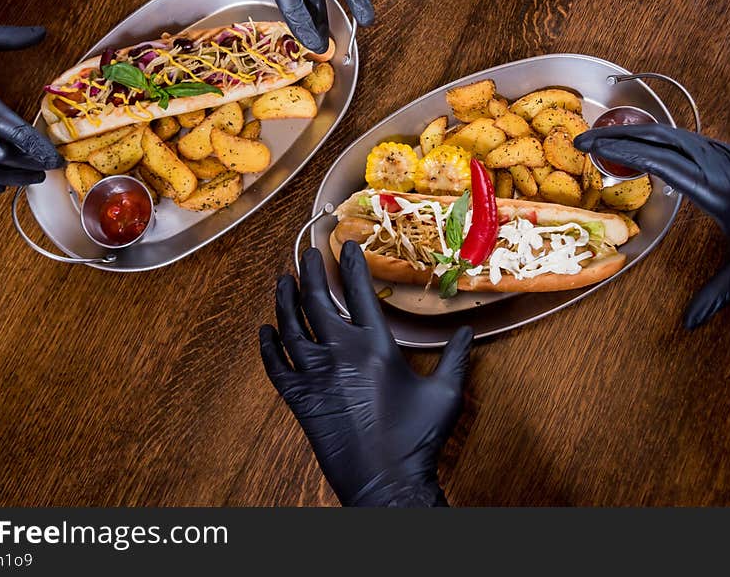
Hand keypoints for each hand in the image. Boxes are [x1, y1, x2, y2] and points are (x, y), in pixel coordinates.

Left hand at [259, 243, 472, 506]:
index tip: (348, 247)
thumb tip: (465, 331)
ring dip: (284, 301)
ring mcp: (315, 376)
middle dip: (310, 272)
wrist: (384, 482)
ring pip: (290, 326)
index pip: (358, 292)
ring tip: (282, 281)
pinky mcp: (299, 399)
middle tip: (307, 255)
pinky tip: (264, 332)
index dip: (352, 264)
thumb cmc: (416, 440)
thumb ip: (454, 357)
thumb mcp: (445, 393)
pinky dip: (267, 347)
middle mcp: (339, 353)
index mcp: (375, 346)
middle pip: (316, 300)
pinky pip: (275, 366)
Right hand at [575, 124, 729, 327]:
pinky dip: (654, 134)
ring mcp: (720, 151)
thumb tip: (691, 324)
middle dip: (615, 133)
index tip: (589, 144)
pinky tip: (645, 142)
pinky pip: (681, 136)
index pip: (654, 158)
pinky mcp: (726, 151)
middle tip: (583, 136)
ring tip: (604, 136)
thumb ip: (718, 292)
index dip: (618, 149)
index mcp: (709, 185)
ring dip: (633, 130)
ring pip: (668, 131)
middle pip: (655, 136)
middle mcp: (711, 161)